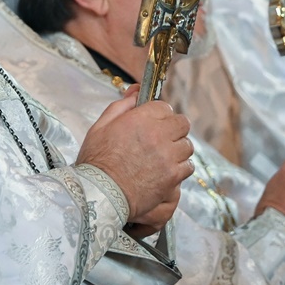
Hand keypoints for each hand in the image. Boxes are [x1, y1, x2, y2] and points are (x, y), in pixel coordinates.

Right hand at [76, 87, 193, 230]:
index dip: (158, 113)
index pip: (164, 106)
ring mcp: (168, 156)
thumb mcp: (101, 126)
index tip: (152, 122)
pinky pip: (187, 166)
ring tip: (161, 156)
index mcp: (140, 119)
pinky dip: (179, 167)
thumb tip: (136, 90)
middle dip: (172, 128)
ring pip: (186, 145)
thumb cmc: (97, 160)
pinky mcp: (173, 176)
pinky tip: (165, 170)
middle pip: (182, 123)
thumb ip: (122, 105)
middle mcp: (158, 135)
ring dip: (177, 148)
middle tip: (160, 138)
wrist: (101, 193)